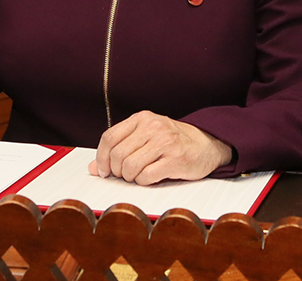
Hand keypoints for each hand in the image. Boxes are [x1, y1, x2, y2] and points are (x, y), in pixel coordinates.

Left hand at [88, 112, 232, 184]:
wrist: (207, 144)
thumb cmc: (173, 142)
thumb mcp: (145, 138)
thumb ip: (119, 148)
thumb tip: (94, 168)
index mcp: (142, 118)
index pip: (109, 137)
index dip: (101, 158)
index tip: (103, 171)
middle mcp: (153, 126)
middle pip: (118, 154)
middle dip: (117, 171)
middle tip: (125, 175)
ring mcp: (165, 142)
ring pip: (130, 166)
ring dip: (130, 178)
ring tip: (138, 176)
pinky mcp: (175, 159)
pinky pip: (146, 176)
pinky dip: (143, 182)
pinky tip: (150, 177)